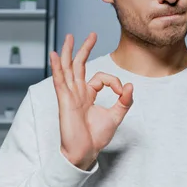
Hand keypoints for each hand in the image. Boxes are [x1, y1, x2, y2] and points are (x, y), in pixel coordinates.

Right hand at [50, 33, 133, 170]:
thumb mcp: (116, 116)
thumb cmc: (95, 137)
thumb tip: (131, 85)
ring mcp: (70, 95)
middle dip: (85, 48)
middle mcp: (77, 92)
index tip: (123, 92)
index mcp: (88, 95)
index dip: (115, 81)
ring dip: (68, 52)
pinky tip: (55, 55)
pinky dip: (56, 67)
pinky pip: (59, 80)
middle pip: (79, 65)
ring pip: (68, 68)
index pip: (101, 77)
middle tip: (91, 35)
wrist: (84, 152)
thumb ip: (124, 101)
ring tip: (69, 37)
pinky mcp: (65, 100)